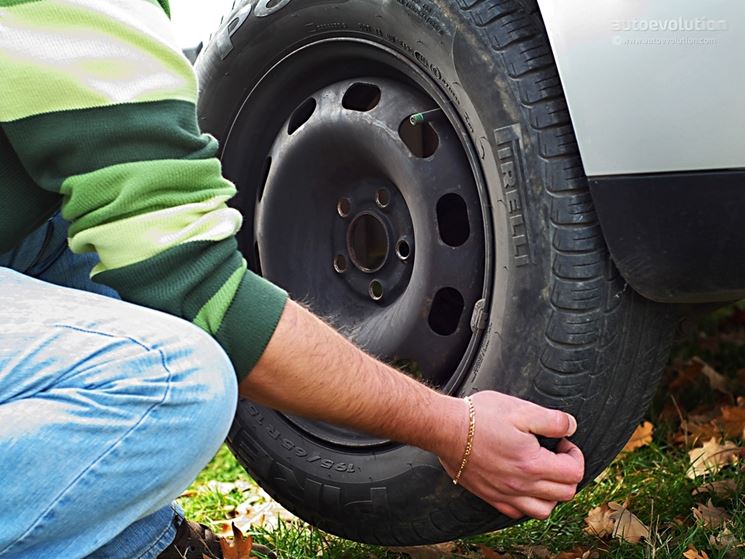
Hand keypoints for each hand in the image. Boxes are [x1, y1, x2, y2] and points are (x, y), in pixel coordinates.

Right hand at [438, 391, 583, 519]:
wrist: (446, 429)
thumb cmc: (480, 417)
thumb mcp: (520, 410)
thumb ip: (552, 420)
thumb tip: (571, 427)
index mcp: (533, 464)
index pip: (574, 472)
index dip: (574, 454)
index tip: (562, 441)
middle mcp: (521, 485)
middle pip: (564, 493)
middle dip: (568, 473)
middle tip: (555, 454)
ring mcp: (505, 494)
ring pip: (544, 510)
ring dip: (551, 494)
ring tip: (543, 473)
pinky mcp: (490, 496)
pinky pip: (517, 512)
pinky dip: (527, 503)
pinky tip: (522, 485)